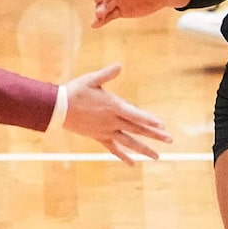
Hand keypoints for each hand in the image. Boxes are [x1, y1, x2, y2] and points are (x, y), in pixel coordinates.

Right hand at [56, 63, 174, 161]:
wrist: (58, 108)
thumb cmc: (75, 91)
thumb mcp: (91, 79)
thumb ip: (106, 74)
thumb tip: (119, 65)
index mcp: (113, 107)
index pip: (135, 115)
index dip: (149, 120)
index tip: (162, 125)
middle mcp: (112, 121)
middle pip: (137, 129)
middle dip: (154, 135)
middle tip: (169, 140)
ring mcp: (106, 131)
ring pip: (128, 142)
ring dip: (143, 149)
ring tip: (156, 156)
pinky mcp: (99, 137)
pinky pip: (113, 149)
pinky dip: (123, 156)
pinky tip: (133, 163)